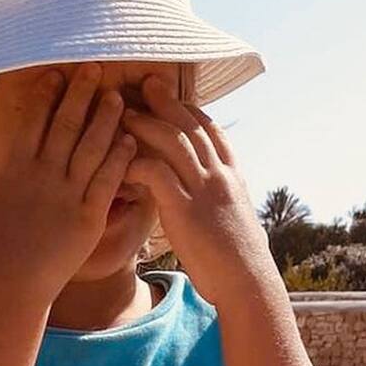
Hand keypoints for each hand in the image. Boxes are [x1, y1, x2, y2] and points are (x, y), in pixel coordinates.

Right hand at [0, 62, 137, 304]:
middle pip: (66, 125)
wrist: (12, 287)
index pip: (32, 123)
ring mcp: (68, 195)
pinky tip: (129, 140)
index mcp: (14, 170)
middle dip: (81, 94)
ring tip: (117, 97)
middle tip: (95, 67)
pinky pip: (108, 181)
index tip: (56, 75)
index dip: (45, 97)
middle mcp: (43, 176)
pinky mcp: (90, 217)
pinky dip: (119, 159)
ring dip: (105, 120)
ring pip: (91, 148)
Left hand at [120, 74, 275, 304]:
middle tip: (145, 82)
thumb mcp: (233, 221)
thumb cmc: (237, 262)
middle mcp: (220, 176)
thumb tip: (209, 198)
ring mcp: (204, 190)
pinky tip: (119, 159)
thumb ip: (218, 201)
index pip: (212, 131)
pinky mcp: (185, 209)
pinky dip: (136, 162)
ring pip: (173, 142)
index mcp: (232, 177)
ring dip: (146, 123)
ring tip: (122, 112)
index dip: (191, 110)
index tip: (174, 94)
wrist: (246, 283)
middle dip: (167, 101)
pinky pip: (156, 174)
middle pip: (191, 126)